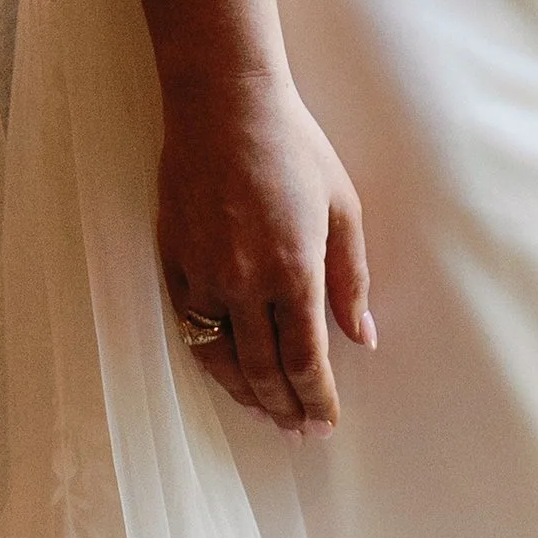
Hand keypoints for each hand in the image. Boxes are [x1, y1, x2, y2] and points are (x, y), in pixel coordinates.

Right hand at [158, 65, 375, 435]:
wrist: (224, 105)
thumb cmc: (294, 148)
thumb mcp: (342, 207)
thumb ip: (352, 279)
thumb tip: (363, 338)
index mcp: (294, 269)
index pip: (305, 359)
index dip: (316, 398)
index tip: (326, 423)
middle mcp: (245, 282)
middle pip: (264, 371)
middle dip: (285, 409)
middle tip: (300, 432)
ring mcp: (204, 275)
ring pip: (222, 360)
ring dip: (246, 395)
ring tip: (266, 415)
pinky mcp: (174, 263)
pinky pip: (192, 330)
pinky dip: (212, 361)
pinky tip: (227, 373)